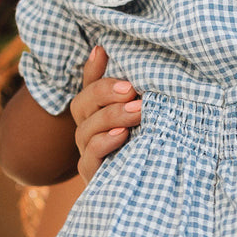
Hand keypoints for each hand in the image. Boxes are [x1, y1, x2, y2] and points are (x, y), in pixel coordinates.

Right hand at [70, 46, 141, 183]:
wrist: (153, 186)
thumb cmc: (149, 143)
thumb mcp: (145, 112)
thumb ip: (132, 86)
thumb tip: (116, 50)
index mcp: (97, 110)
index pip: (88, 84)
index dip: (93, 68)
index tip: (105, 52)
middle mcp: (88, 128)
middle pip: (83, 104)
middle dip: (105, 93)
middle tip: (132, 89)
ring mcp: (87, 151)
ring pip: (87, 130)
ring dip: (112, 117)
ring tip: (137, 111)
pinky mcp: (93, 174)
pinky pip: (90, 157)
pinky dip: (105, 143)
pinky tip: (123, 135)